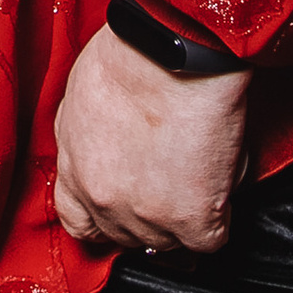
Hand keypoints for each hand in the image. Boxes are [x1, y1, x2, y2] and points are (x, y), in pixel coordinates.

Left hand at [51, 20, 251, 254]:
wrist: (171, 51)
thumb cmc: (132, 56)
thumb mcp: (80, 100)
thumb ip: (86, 142)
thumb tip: (104, 156)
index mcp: (75, 171)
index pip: (81, 224)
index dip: (106, 217)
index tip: (125, 205)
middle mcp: (104, 201)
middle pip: (127, 235)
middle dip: (147, 213)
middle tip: (169, 179)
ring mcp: (146, 215)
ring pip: (169, 241)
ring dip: (184, 215)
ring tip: (195, 170)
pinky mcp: (191, 219)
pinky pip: (208, 241)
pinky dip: (218, 217)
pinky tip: (217, 185)